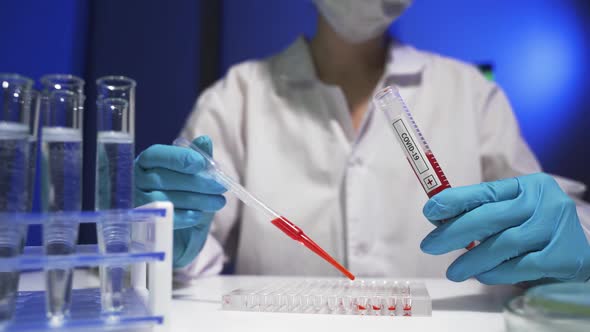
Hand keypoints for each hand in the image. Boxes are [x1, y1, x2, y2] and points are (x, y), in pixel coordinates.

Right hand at [135, 136, 225, 267]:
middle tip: (220, 186)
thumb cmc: (187, 202)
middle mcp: (134, 182)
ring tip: (218, 202)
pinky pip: (159, 219)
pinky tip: (199, 215)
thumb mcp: (196, 181)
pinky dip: (183, 216)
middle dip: (196, 181)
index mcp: (146, 164)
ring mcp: (133, 205)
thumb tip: (205, 140)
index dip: (178, 157)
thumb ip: (199, 160)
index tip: (201, 163)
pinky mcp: (140, 226)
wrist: (181, 239)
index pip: (155, 155)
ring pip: (162, 198)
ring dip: (195, 199)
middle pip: (161, 178)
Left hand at [421, 173, 589, 283]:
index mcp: (529, 186)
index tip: (430, 211)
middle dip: (453, 232)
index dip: (454, 200)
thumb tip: (440, 220)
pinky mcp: (563, 256)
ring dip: (471, 259)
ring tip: (454, 271)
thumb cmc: (536, 232)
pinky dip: (496, 273)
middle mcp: (544, 202)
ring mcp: (556, 228)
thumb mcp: (514, 214)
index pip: (485, 190)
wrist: (580, 256)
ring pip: (502, 244)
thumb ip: (483, 213)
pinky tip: (482, 276)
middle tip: (430, 245)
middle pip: (489, 216)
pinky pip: (519, 266)